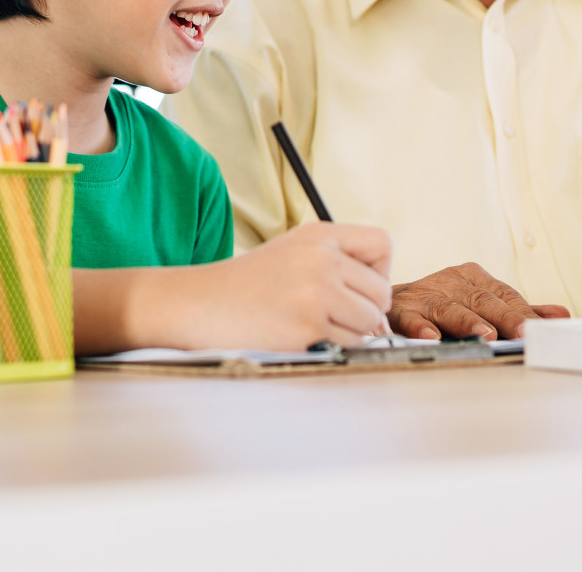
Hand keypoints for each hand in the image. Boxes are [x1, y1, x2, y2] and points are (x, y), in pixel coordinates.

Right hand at [180, 223, 393, 350]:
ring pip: (370, 322)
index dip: (380, 270)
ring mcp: (315, 292)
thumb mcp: (292, 252)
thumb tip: (382, 304)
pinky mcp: (308, 326)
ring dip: (351, 332)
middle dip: (367, 310)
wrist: (199, 304)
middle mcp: (321, 258)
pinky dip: (333, 347)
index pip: (382, 244)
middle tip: (336, 316)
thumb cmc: (246, 284)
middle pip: (381, 291)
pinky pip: (349, 344)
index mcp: (319, 234)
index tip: (358, 286)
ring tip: (315, 325)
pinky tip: (303, 336)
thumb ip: (336, 263)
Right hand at [388, 262, 570, 341]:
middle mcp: (451, 282)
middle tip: (523, 334)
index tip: (542, 332)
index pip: (504, 295)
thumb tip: (561, 317)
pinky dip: (421, 327)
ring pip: (450, 307)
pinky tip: (432, 338)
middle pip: (482, 300)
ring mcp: (425, 294)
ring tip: (485, 336)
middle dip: (505, 318)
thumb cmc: (442, 306)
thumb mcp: (481, 303)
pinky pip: (411, 318)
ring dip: (467, 321)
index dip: (523, 313)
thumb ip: (519, 311)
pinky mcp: (401, 310)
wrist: (391, 303)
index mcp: (473, 278)